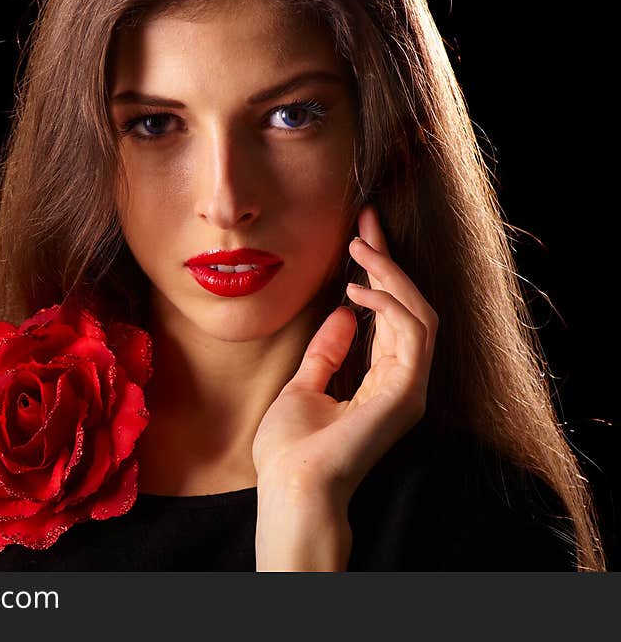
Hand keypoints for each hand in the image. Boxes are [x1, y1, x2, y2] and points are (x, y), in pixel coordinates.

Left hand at [252, 203, 438, 505]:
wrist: (290, 487)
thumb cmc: (291, 450)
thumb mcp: (304, 386)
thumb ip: (327, 352)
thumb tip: (343, 314)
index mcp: (380, 381)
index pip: (389, 316)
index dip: (379, 272)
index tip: (361, 233)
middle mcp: (402, 381)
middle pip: (409, 306)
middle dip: (388, 260)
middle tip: (365, 221)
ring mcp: (408, 387)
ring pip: (419, 312)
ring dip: (390, 273)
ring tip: (359, 246)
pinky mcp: (407, 391)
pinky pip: (413, 331)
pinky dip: (390, 301)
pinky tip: (358, 286)